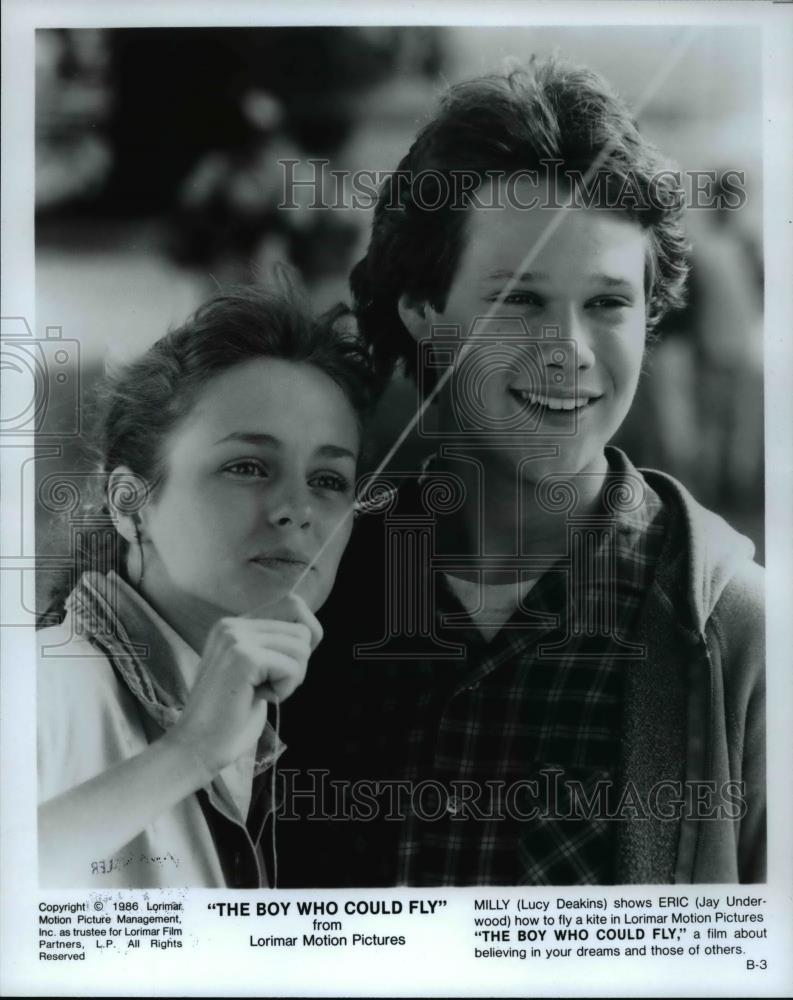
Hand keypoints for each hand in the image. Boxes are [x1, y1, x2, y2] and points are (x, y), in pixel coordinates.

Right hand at [166, 594, 321, 778]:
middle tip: (269, 686)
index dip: (306, 636)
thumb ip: (272, 646)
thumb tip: (312, 630)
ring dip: (291, 679)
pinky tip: (257, 699)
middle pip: (303, 628)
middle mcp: (231, 624)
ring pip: (301, 647)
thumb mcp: (254, 671)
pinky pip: (293, 667)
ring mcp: (235, 638)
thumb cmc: (230, 718)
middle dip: (298, 665)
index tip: (287, 666)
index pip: (293, 604)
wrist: (196, 748)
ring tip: (260, 692)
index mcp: (233, 625)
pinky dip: (285, 689)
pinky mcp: (244, 658)